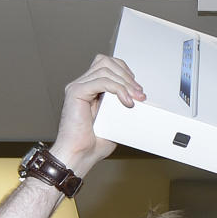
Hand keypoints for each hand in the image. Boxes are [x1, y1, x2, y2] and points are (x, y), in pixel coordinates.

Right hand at [51, 54, 144, 176]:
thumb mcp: (116, 119)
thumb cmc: (93, 143)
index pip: (107, 65)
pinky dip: (117, 89)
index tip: (137, 89)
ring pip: (105, 69)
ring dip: (125, 83)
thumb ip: (123, 104)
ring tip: (135, 98)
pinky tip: (126, 101)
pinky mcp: (75, 92)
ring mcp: (77, 87)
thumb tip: (140, 96)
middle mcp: (82, 84)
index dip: (124, 71)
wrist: (80, 155)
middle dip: (126, 75)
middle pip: (106, 62)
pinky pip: (101, 81)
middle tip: (139, 93)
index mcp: (90, 88)